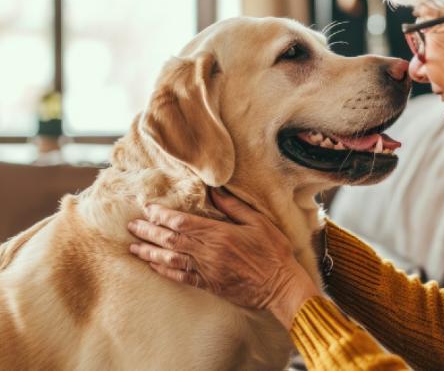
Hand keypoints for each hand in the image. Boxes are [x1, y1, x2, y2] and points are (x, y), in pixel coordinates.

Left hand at [127, 188, 320, 326]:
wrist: (280, 285)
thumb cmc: (273, 252)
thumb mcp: (259, 222)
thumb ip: (234, 207)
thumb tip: (215, 190)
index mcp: (219, 234)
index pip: (182, 222)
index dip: (162, 214)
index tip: (148, 208)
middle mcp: (208, 252)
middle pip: (170, 239)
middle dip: (148, 231)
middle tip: (131, 225)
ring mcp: (206, 270)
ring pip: (170, 258)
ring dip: (149, 251)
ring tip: (133, 246)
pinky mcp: (208, 284)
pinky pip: (180, 277)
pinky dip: (164, 270)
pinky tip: (153, 265)